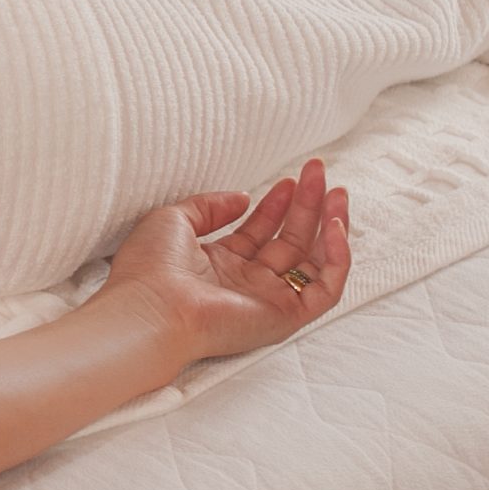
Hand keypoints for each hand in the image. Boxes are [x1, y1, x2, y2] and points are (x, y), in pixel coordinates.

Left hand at [101, 163, 351, 366]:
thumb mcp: (174, 219)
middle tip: (319, 172)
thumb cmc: (151, 266)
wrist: (150, 308)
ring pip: (314, 262)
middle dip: (307, 206)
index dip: (276, 204)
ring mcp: (269, 300)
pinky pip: (326, 289)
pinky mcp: (287, 317)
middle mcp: (247, 283)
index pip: (260, 232)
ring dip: (330, 226)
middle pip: (290, 241)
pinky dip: (338, 258)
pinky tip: (334, 225)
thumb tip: (243, 197)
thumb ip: (210, 206)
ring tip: (337, 192)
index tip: (289, 178)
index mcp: (220, 264)